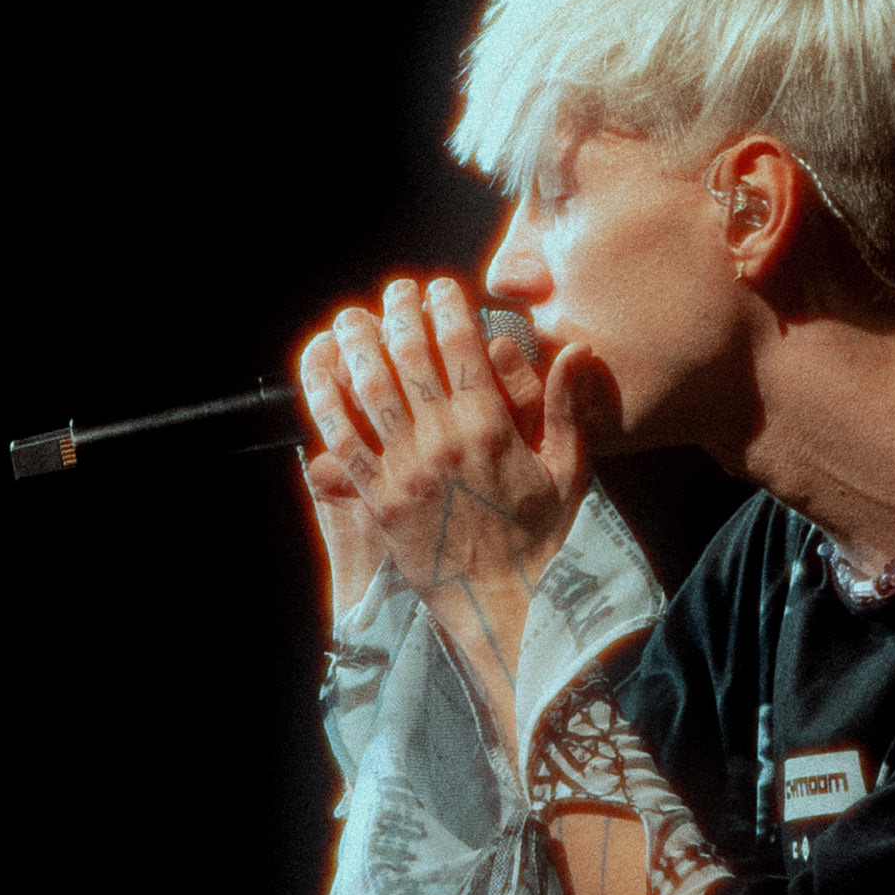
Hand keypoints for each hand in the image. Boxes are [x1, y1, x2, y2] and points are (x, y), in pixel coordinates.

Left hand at [296, 275, 606, 633]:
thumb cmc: (543, 541)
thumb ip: (566, 408)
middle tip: (394, 292)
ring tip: (352, 319)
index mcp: (491, 428)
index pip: (461, 347)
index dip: (447, 307)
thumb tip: (576, 349)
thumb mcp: (570, 471)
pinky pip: (342, 439)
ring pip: (371, 387)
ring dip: (356, 344)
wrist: (505, 605)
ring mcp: (406, 470)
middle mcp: (444, 441)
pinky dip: (326, 399)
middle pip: (410, 355)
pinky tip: (318, 371)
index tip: (440, 288)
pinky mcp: (379, 499)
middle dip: (399, 312)